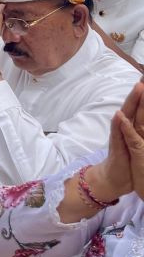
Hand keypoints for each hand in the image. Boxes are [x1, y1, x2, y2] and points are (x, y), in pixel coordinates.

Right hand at [87, 82, 143, 199]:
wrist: (114, 178)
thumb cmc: (130, 162)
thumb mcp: (140, 147)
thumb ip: (137, 134)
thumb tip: (138, 119)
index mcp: (136, 128)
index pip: (141, 109)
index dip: (143, 98)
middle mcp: (128, 128)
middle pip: (135, 107)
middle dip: (140, 93)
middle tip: (143, 79)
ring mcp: (121, 136)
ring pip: (127, 116)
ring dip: (131, 102)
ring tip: (137, 88)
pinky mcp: (116, 146)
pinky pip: (117, 134)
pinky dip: (118, 124)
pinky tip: (118, 115)